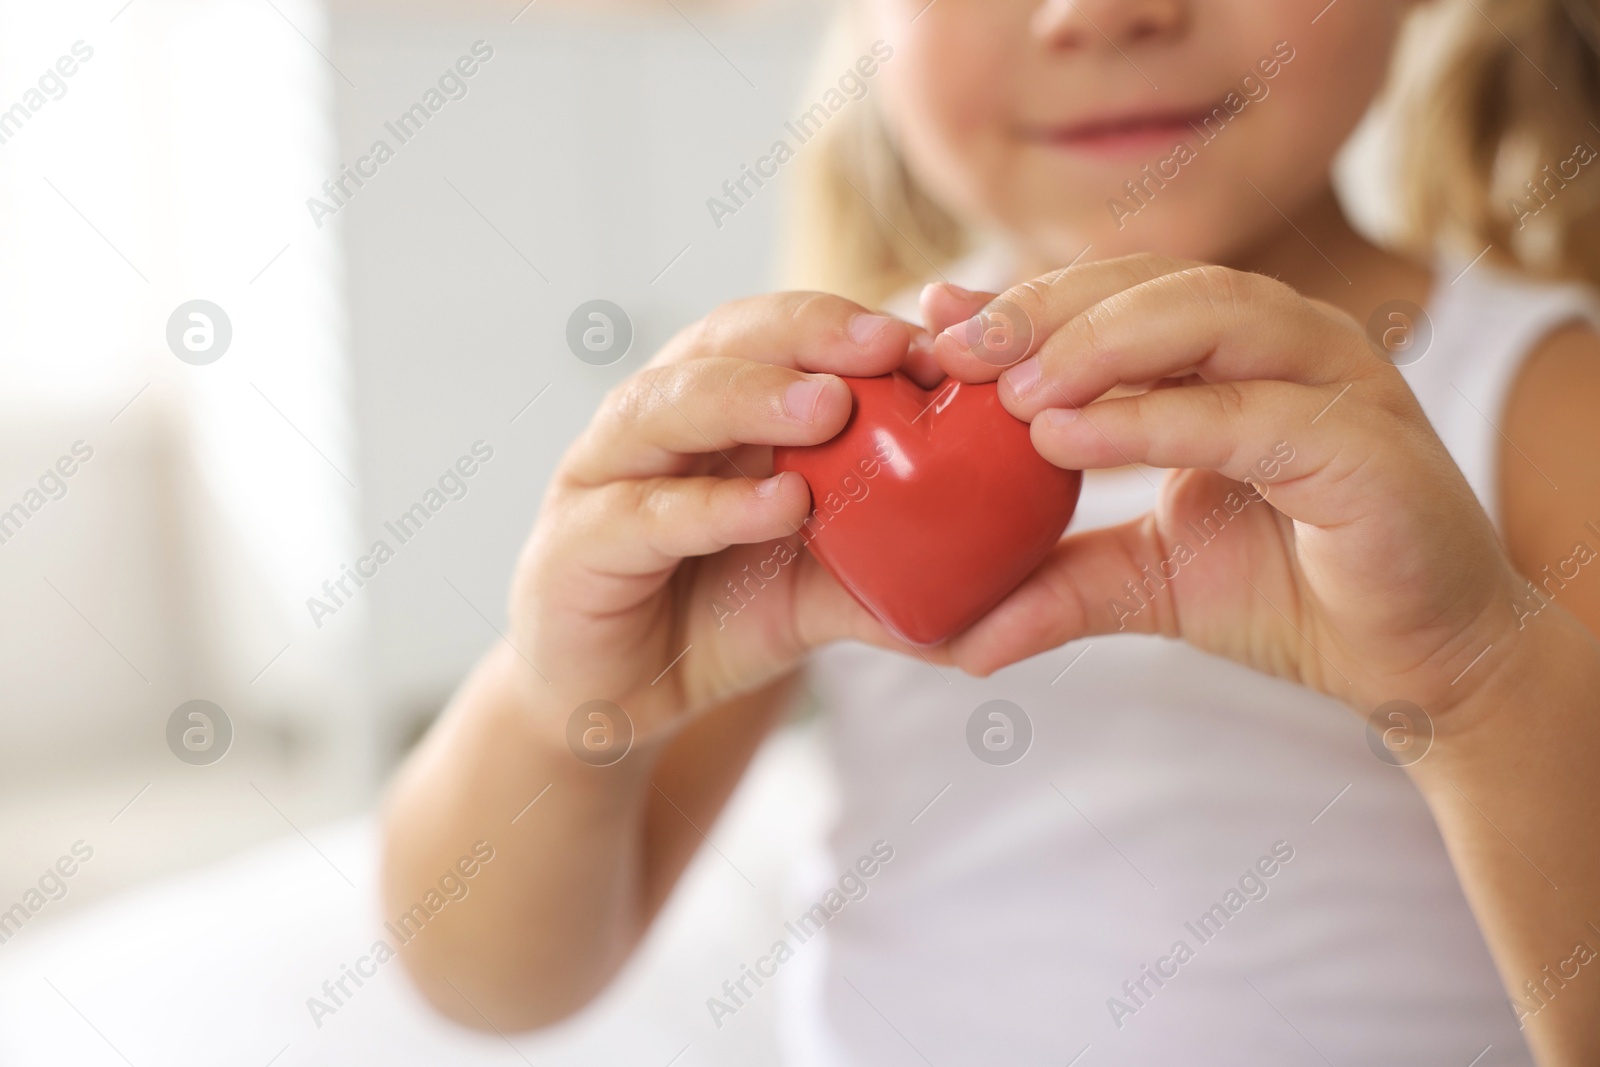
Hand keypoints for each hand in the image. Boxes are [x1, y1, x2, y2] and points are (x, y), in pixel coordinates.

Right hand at [511, 293, 942, 743]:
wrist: (613, 704)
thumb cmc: (716, 616)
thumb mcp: (824, 593)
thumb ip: (900, 579)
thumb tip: (1013, 599)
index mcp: (722, 406)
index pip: (789, 336)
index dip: (860, 327)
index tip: (942, 341)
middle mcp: (660, 419)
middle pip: (726, 340)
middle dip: (809, 332)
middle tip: (888, 345)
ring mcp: (605, 474)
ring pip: (669, 405)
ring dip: (751, 396)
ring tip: (832, 407)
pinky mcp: (573, 545)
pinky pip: (643, 514)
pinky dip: (711, 505)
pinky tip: (776, 504)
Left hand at [922, 254, 1521, 722]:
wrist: (1419, 663)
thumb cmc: (1295, 594)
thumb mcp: (1151, 580)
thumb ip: (1060, 584)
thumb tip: (953, 640)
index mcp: (1235, 351)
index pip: (1117, 297)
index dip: (1024, 304)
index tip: (933, 323)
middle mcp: (1287, 343)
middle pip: (1153, 286)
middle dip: (1045, 310)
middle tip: (955, 351)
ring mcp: (1336, 381)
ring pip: (1208, 316)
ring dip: (1097, 345)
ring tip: (1010, 393)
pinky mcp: (1368, 444)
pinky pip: (1250, 413)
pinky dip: (1154, 418)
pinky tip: (1070, 437)